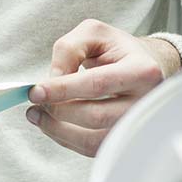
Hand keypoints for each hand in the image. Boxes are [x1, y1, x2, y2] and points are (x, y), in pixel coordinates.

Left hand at [26, 19, 180, 156]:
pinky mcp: (124, 142)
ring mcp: (137, 127)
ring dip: (57, 129)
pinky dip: (66, 139)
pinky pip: (91, 149)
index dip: (63, 89)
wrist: (143, 69)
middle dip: (58, 110)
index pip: (98, 84)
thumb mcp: (94, 33)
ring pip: (92, 140)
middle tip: (35, 100)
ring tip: (36, 114)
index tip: (36, 91)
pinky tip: (51, 124)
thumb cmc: (117, 50)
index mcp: (142, 71)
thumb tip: (53, 80)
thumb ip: (69, 49)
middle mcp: (145, 103)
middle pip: (95, 116)